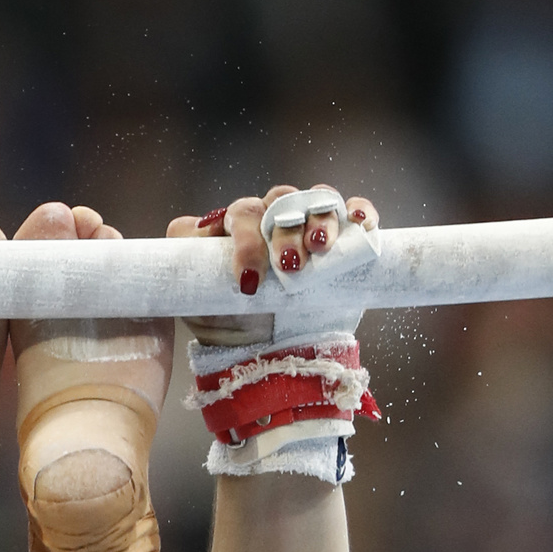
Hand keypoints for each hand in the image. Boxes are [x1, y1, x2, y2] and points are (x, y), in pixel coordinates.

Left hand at [167, 184, 378, 345]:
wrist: (267, 350)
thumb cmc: (230, 322)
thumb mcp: (200, 301)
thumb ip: (191, 268)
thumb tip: (193, 232)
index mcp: (234, 228)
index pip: (240, 214)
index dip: (245, 240)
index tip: (249, 282)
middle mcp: (269, 219)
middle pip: (278, 204)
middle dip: (284, 234)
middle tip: (289, 267)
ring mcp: (304, 225)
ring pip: (313, 200)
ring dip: (319, 220)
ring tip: (320, 248)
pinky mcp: (339, 238)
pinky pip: (350, 210)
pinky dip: (358, 210)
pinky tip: (361, 221)